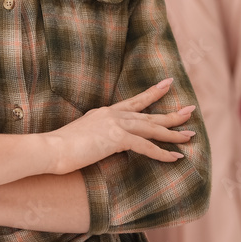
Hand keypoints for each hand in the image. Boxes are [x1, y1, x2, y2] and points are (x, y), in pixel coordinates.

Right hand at [43, 77, 196, 175]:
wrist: (49, 149)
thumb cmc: (59, 148)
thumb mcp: (81, 135)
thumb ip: (95, 135)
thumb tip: (101, 142)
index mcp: (105, 113)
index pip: (134, 102)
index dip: (152, 93)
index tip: (167, 84)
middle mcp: (113, 115)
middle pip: (148, 113)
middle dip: (171, 113)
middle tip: (191, 109)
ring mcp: (115, 124)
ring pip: (152, 128)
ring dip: (173, 133)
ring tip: (191, 134)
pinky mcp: (116, 138)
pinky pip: (146, 146)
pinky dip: (162, 153)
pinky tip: (175, 157)